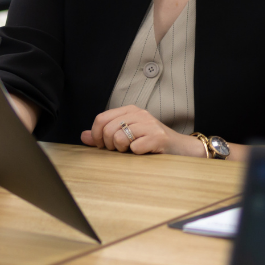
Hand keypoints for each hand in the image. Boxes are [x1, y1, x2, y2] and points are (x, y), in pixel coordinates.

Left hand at [81, 105, 205, 156]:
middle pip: (108, 129)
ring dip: (122, 150)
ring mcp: (149, 124)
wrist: (181, 148)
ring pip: (119, 138)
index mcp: (130, 110)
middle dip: (109, 145)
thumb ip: (105, 135)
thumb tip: (83, 136)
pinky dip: (136, 154)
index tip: (103, 145)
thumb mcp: (128, 135)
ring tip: (132, 150)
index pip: (101, 118)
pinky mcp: (158, 137)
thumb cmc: (152, 142)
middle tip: (120, 150)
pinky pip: (134, 147)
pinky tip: (144, 152)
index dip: (97, 135)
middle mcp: (140, 114)